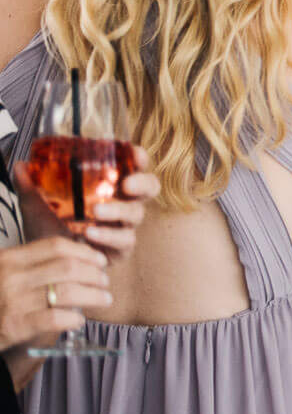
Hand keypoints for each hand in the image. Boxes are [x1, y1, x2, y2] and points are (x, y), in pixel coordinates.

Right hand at [0, 235, 110, 350]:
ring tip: (104, 299)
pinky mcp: (15, 326)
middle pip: (68, 267)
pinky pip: (55, 318)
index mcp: (10, 259)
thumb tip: (77, 258)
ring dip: (94, 295)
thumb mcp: (6, 272)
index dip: (85, 252)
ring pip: (67, 291)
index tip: (100, 260)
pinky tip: (79, 319)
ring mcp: (13, 301)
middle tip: (105, 281)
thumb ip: (32, 264)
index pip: (56, 246)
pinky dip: (74, 318)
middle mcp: (11, 276)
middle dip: (95, 274)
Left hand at [18, 163, 158, 258]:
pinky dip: (108, 235)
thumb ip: (29, 185)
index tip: (133, 153)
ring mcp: (124, 225)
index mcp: (110, 185)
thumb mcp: (36, 204)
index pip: (133, 166)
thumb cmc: (49, 228)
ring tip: (96, 211)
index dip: (138, 158)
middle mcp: (123, 202)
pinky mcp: (120, 248)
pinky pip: (124, 240)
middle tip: (126, 185)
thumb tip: (20, 165)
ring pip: (136, 214)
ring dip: (119, 210)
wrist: (47, 261)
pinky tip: (91, 233)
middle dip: (142, 184)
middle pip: (149, 187)